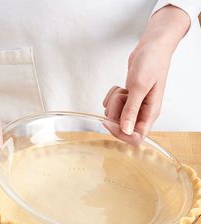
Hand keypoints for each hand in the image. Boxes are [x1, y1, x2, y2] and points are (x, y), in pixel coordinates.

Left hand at [103, 5, 190, 144]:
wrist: (151, 48)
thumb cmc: (151, 63)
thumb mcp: (139, 86)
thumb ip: (131, 110)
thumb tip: (126, 131)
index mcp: (150, 114)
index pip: (135, 137)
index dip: (120, 133)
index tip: (109, 121)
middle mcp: (142, 113)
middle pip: (121, 127)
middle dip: (115, 112)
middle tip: (122, 96)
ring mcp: (134, 107)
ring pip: (115, 115)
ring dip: (114, 101)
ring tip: (124, 88)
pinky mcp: (127, 100)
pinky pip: (112, 105)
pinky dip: (112, 96)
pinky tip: (121, 87)